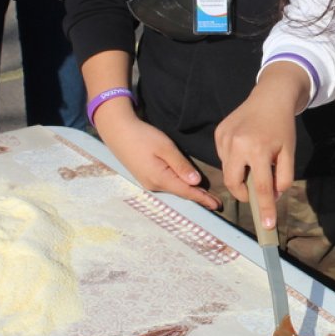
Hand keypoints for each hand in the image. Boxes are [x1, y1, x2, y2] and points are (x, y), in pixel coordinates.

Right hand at [96, 104, 221, 208]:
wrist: (117, 131)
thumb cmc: (142, 136)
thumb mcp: (165, 148)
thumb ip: (180, 165)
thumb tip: (196, 182)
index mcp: (160, 178)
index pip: (187, 192)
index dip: (203, 198)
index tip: (217, 205)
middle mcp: (154, 185)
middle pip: (181, 193)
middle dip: (199, 197)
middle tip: (216, 203)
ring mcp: (148, 182)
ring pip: (175, 189)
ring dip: (190, 192)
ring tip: (206, 196)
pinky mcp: (146, 176)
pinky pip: (168, 184)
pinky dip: (180, 186)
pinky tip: (188, 185)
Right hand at [215, 62, 309, 229]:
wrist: (271, 97)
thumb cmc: (282, 126)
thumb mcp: (289, 152)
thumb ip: (282, 177)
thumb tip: (272, 198)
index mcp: (258, 150)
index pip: (260, 188)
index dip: (265, 209)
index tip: (267, 226)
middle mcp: (237, 145)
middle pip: (234, 183)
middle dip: (244, 194)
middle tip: (255, 191)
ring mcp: (224, 138)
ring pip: (227, 171)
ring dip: (240, 174)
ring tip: (254, 162)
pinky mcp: (219, 133)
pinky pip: (223, 157)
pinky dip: (234, 161)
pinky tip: (245, 149)